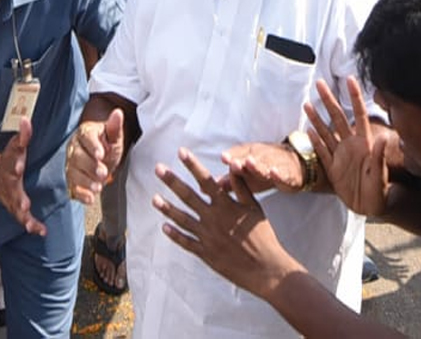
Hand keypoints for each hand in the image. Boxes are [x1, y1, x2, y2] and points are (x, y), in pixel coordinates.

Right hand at [0, 117, 45, 235]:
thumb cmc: (9, 161)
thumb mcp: (15, 147)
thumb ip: (23, 135)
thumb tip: (26, 120)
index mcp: (10, 165)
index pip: (14, 159)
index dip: (18, 164)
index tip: (19, 163)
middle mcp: (10, 184)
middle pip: (13, 190)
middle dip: (18, 197)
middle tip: (24, 203)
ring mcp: (12, 198)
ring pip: (16, 209)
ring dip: (23, 216)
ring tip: (30, 224)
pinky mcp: (16, 208)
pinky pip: (24, 218)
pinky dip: (32, 225)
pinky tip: (41, 231)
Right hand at [65, 108, 125, 204]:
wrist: (102, 156)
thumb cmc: (107, 144)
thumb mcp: (114, 135)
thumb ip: (114, 126)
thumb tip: (117, 112)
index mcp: (84, 134)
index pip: (86, 138)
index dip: (93, 146)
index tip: (101, 154)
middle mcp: (74, 148)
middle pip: (77, 156)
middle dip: (90, 166)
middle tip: (103, 173)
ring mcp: (71, 165)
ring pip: (73, 172)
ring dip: (85, 181)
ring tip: (98, 187)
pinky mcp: (72, 179)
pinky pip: (73, 187)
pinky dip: (81, 194)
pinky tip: (90, 198)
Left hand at [153, 148, 300, 299]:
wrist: (266, 269)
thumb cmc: (263, 235)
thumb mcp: (254, 208)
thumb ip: (241, 187)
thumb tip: (232, 166)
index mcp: (226, 205)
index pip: (206, 180)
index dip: (193, 165)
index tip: (181, 151)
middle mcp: (213, 219)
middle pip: (188, 196)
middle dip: (172, 181)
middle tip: (158, 168)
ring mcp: (207, 237)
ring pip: (182, 219)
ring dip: (167, 208)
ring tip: (154, 198)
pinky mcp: (206, 253)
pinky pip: (186, 242)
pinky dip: (175, 234)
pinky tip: (164, 227)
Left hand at [220, 142, 304, 194]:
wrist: (296, 167)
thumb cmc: (265, 171)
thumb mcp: (247, 177)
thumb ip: (230, 181)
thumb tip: (206, 187)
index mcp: (250, 155)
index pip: (240, 154)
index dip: (232, 155)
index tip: (223, 158)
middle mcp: (262, 157)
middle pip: (251, 158)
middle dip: (242, 160)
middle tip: (234, 163)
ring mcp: (276, 164)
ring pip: (266, 164)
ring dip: (258, 164)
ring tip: (250, 164)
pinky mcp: (289, 174)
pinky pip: (284, 174)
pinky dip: (280, 174)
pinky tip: (274, 173)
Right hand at [303, 77, 391, 216]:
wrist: (370, 208)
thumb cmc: (379, 192)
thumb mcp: (380, 175)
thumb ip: (379, 157)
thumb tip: (383, 138)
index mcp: (365, 143)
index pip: (359, 115)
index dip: (355, 97)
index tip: (350, 79)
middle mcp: (351, 145)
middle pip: (338, 118)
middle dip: (329, 100)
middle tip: (319, 83)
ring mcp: (340, 155)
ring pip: (325, 132)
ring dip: (317, 118)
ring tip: (307, 104)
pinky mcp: (332, 168)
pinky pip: (321, 152)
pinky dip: (314, 142)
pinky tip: (307, 131)